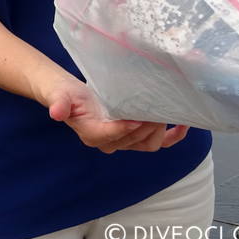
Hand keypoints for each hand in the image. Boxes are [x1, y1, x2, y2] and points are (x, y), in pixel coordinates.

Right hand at [46, 77, 189, 153]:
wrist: (70, 96)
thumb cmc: (65, 94)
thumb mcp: (58, 95)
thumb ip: (58, 103)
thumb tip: (55, 112)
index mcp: (92, 134)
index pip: (112, 135)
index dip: (125, 129)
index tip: (136, 118)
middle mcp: (109, 142)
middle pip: (134, 140)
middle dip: (147, 125)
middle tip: (156, 107)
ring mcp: (124, 141)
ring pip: (148, 143)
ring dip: (159, 130)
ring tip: (163, 110)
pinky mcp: (134, 136)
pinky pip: (158, 142)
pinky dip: (173, 137)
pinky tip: (183, 126)